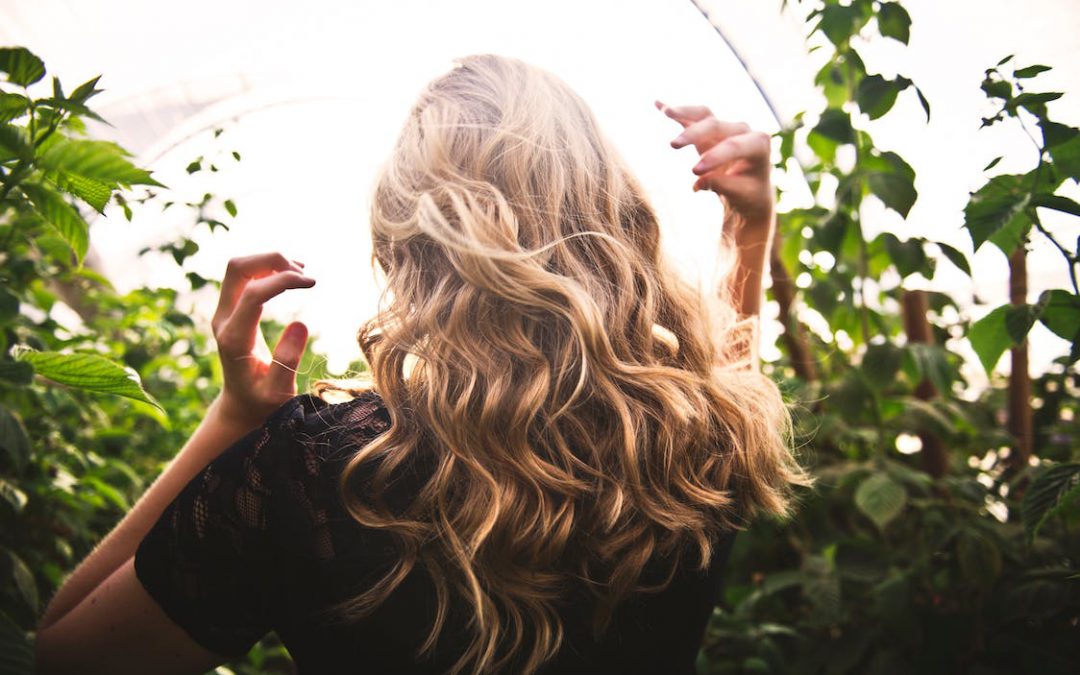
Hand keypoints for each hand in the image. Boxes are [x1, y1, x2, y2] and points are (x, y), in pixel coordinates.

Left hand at [210, 252, 315, 429]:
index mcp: (234, 339)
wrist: (241, 405)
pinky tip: (290, 276)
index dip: (283, 280)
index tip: (312, 282)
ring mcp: (224, 313)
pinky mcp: (231, 310)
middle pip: (237, 269)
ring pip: (239, 268)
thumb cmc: (263, 402)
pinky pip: (244, 276)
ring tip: (301, 274)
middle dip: (271, 260)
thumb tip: (300, 323)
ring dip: (269, 262)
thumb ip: (287, 360)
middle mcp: (223, 320)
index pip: (253, 293)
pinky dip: (267, 268)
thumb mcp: (278, 391)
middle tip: (304, 273)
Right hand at [657, 101, 774, 233]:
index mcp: (758, 144)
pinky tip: (658, 104)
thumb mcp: (740, 194)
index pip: (734, 146)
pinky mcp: (709, 129)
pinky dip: (677, 112)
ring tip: (666, 112)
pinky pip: (692, 118)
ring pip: (704, 115)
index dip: (714, 156)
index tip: (694, 172)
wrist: (749, 190)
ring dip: (684, 112)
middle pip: (715, 126)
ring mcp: (725, 127)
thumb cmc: (748, 194)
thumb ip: (723, 186)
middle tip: (673, 146)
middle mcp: (743, 130)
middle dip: (694, 134)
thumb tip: (698, 183)